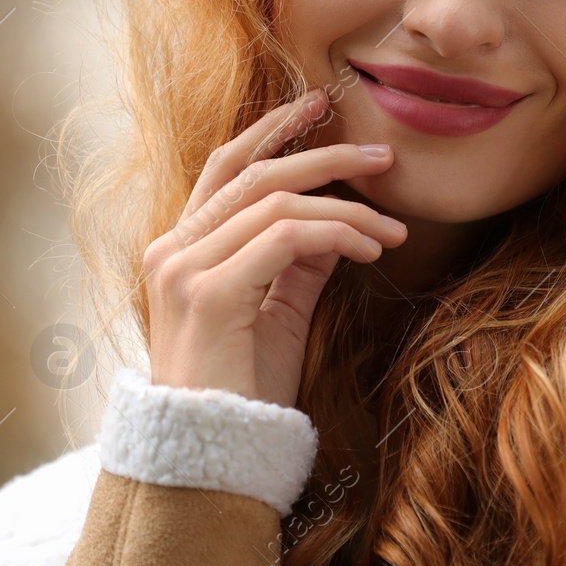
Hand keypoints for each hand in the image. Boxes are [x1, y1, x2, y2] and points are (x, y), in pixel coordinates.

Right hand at [142, 89, 406, 406]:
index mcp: (179, 249)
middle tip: (383, 155)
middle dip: (324, 154)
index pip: (226, 168)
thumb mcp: (277, 312)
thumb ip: (299, 261)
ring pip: (277, 203)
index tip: (319, 108)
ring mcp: (183, 270)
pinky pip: (287, 238)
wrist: (209, 457)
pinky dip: (338, 234)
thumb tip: (340, 220)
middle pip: (254, 173)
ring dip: (349, 209)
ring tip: (395, 228)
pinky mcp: (210, 293)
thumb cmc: (243, 389)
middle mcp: (171, 250)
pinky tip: (373, 250)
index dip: (272, 131)